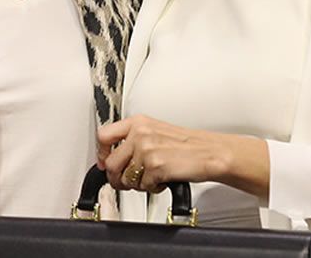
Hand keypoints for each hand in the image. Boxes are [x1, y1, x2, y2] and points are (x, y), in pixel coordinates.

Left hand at [96, 115, 268, 197]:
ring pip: (125, 178)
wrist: (210, 152)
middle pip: (110, 163)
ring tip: (152, 178)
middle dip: (118, 178)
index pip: (103, 135)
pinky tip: (162, 180)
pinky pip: (142, 186)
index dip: (101, 153)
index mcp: (138, 122)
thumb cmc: (187, 144)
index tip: (104, 162)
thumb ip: (132, 139)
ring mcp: (147, 150)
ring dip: (137, 184)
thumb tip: (110, 157)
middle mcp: (140, 134)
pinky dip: (152, 188)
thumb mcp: (156, 131)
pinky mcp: (155, 167)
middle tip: (128, 181)